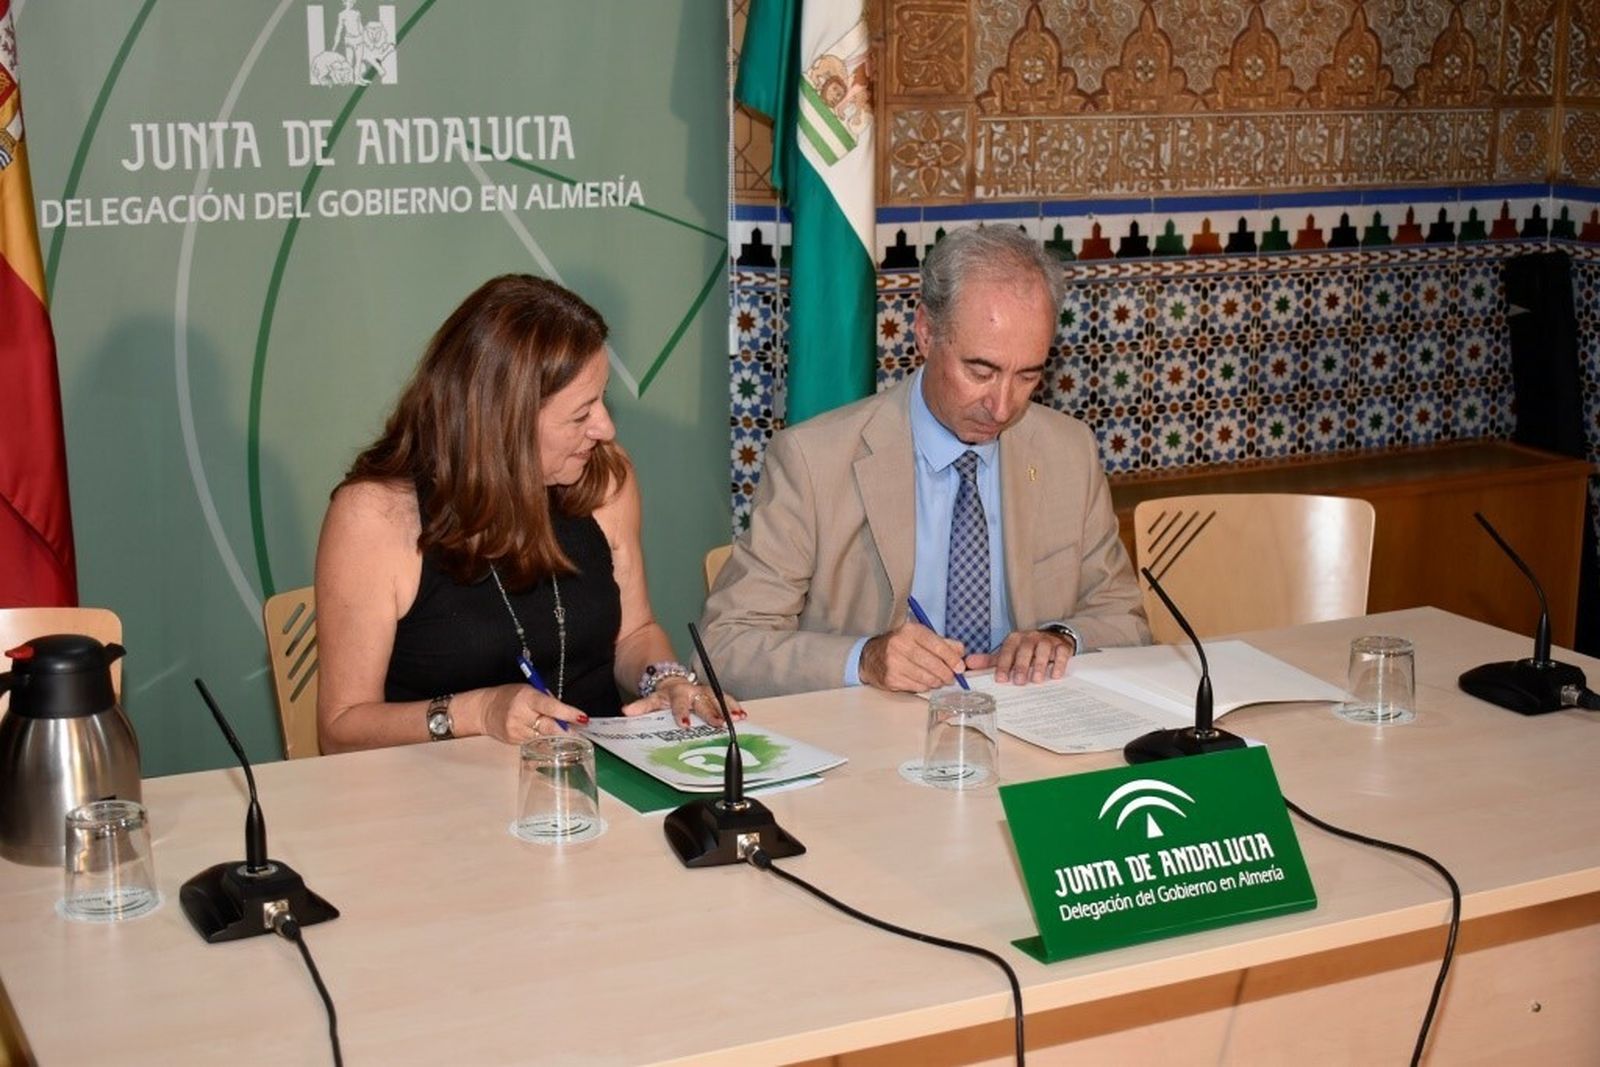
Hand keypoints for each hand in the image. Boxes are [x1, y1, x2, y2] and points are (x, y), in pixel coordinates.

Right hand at [477, 684, 588, 741]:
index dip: (568, 713)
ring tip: (563, 734)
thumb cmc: (509, 696)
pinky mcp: (514, 741)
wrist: (483, 709)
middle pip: (549, 727)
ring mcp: (516, 730)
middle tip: (579, 732)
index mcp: (526, 697)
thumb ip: (548, 701)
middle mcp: (520, 714)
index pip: (551, 706)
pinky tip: (544, 737)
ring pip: (544, 738)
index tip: (582, 718)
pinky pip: (535, 743)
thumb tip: (569, 715)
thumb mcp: (529, 690)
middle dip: (566, 731)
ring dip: (556, 737)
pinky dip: (543, 741)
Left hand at [623, 676, 745, 727]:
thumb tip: (627, 711)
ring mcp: (704, 692)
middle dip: (712, 712)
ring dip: (727, 708)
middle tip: (719, 724)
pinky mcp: (714, 694)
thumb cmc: (663, 695)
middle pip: (703, 702)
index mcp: (676, 693)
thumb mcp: (651, 700)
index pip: (678, 703)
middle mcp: (692, 691)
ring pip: (717, 698)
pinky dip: (734, 706)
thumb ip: (641, 706)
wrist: (670, 678)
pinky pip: (726, 699)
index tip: (685, 724)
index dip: (682, 713)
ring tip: (737, 718)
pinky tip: (743, 715)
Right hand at [859, 622, 966, 692]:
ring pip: (926, 678)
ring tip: (938, 680)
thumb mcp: (920, 637)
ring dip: (937, 682)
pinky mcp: (891, 678)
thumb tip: (962, 652)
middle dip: (946, 674)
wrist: (870, 657)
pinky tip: (924, 682)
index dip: (952, 658)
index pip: (937, 645)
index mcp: (910, 631)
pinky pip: (917, 687)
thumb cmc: (900, 646)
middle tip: (951, 677)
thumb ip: (943, 642)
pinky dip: (925, 687)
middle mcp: (900, 645)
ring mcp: (894, 663)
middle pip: (933, 664)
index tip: (960, 667)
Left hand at [967, 629, 1074, 684]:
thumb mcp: (1008, 654)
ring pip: (1043, 650)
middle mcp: (1030, 638)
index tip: (1001, 679)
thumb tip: (968, 663)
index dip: (1003, 665)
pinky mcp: (1062, 646)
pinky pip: (1061, 652)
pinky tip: (1056, 675)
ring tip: (1037, 680)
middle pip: (1025, 650)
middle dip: (1021, 666)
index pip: (1007, 651)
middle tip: (1019, 682)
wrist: (1052, 638)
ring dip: (1040, 665)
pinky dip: (1059, 663)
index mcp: (1015, 639)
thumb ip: (990, 660)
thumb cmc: (1026, 650)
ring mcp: (1047, 641)